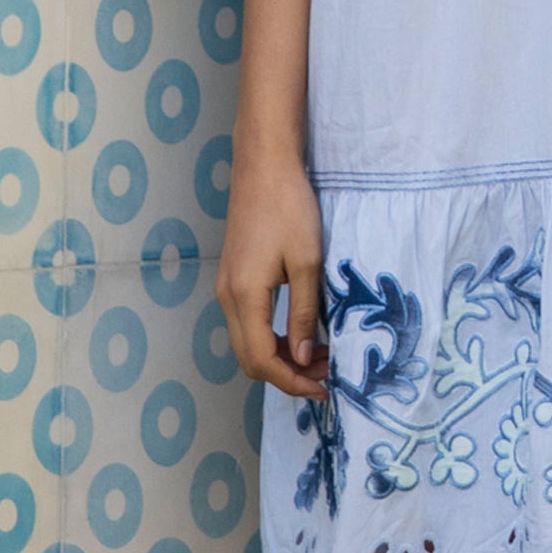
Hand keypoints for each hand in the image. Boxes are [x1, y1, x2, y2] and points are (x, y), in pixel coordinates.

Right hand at [216, 149, 329, 398]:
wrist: (263, 165)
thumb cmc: (289, 207)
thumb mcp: (307, 261)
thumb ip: (304, 313)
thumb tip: (304, 357)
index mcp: (244, 296)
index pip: (262, 360)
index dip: (292, 381)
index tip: (324, 387)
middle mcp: (227, 297)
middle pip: (249, 358)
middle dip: (286, 374)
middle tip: (325, 375)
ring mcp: (226, 286)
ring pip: (247, 341)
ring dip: (279, 356)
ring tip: (318, 355)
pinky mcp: (232, 276)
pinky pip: (246, 322)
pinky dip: (270, 336)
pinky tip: (299, 332)